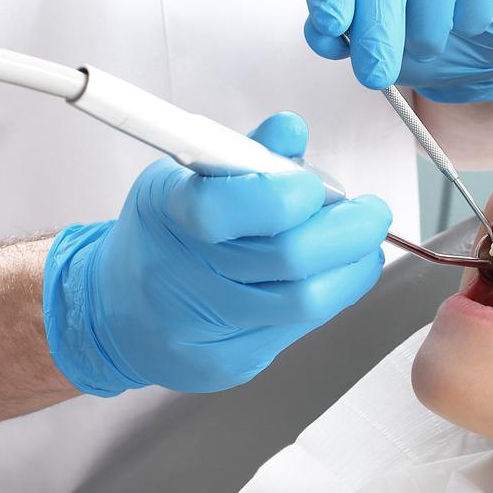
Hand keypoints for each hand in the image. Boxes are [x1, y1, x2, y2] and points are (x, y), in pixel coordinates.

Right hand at [43, 112, 391, 394]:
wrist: (120, 311)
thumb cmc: (165, 234)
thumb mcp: (189, 177)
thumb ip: (245, 154)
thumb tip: (291, 130)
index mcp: (169, 214)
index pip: (227, 206)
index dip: (288, 193)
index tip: (316, 186)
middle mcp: (182, 276)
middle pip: (288, 258)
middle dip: (350, 231)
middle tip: (372, 212)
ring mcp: (205, 327)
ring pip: (307, 301)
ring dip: (353, 267)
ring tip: (362, 244)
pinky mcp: (230, 363)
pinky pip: (301, 329)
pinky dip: (331, 295)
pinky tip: (335, 274)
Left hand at [300, 0, 492, 102]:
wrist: (480, 44)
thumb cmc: (419, 27)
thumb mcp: (371, 37)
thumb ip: (339, 31)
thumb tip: (322, 36)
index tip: (330, 25)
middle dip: (377, 20)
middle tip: (375, 71)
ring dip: (427, 23)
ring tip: (426, 47)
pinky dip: (470, 14)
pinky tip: (467, 24)